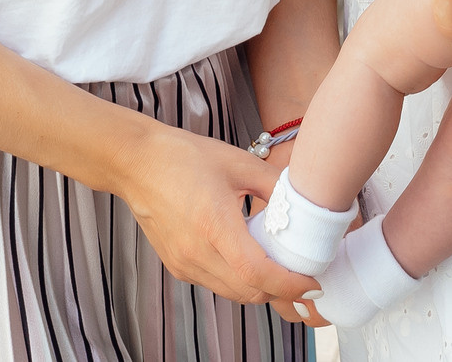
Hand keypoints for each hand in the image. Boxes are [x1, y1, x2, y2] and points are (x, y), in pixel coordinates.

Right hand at [119, 121, 325, 323]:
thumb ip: (275, 186)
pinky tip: (250, 258)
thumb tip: (305, 206)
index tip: (313, 282)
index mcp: (214, 225)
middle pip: (249, 291)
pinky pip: (216, 284)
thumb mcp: (240, 164)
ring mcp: (184, 263)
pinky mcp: (178, 266)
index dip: (289, 284)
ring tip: (281, 267)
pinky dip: (239, 280)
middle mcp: (196, 252)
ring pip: (233, 293)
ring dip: (260, 287)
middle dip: (281, 289)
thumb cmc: (186, 158)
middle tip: (304, 274)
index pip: (257, 273)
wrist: (138, 163)